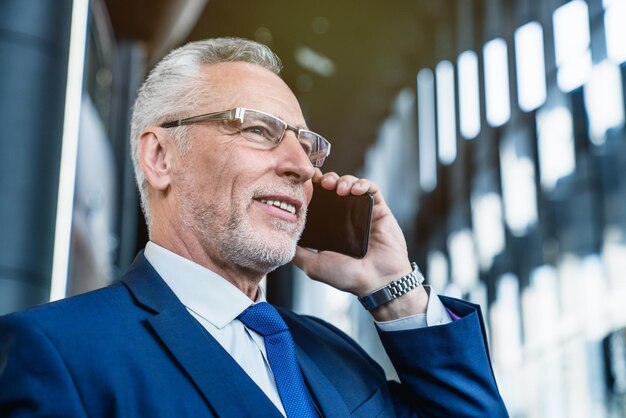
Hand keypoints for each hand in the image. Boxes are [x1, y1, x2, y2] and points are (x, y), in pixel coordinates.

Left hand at [293, 170, 428, 319]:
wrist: (377, 281)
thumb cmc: (347, 277)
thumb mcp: (313, 265)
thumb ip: (297, 252)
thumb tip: (281, 239)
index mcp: (329, 227)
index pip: (317, 200)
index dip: (311, 188)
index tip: (304, 181)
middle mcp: (344, 217)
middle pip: (333, 188)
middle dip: (325, 180)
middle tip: (321, 182)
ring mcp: (362, 212)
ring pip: (350, 184)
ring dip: (343, 180)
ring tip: (338, 188)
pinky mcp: (379, 209)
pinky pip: (372, 189)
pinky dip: (363, 184)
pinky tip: (355, 189)